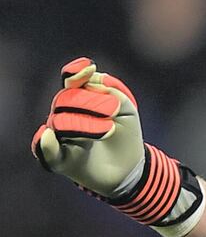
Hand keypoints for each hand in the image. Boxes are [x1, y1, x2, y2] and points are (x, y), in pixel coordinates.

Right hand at [31, 58, 193, 230]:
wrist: (129, 168)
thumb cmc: (125, 136)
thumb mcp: (127, 111)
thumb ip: (114, 92)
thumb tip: (93, 79)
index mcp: (78, 101)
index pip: (71, 82)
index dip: (76, 73)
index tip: (89, 68)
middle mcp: (63, 115)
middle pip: (65, 100)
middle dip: (90, 103)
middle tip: (112, 115)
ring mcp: (59, 138)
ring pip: (59, 122)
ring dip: (85, 124)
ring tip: (108, 130)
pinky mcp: (60, 160)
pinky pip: (45, 151)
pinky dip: (44, 144)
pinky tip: (48, 135)